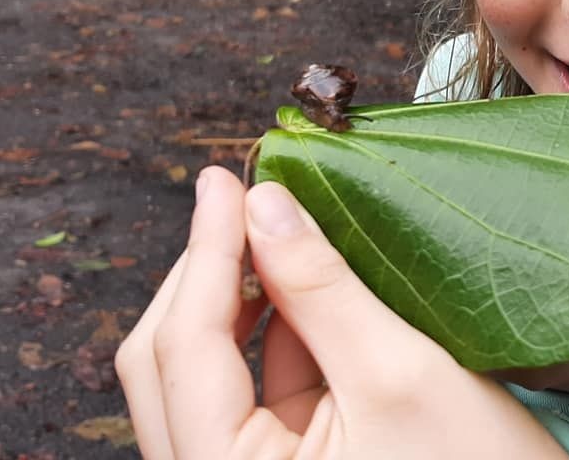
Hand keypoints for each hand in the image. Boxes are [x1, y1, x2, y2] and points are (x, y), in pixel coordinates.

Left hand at [116, 167, 568, 459]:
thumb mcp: (400, 373)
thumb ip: (322, 289)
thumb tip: (266, 205)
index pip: (185, 350)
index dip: (205, 254)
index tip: (222, 182)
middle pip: (168, 363)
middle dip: (204, 275)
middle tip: (237, 199)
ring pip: (204, 371)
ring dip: (237, 298)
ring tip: (273, 230)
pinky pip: (251, 387)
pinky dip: (272, 330)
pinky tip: (299, 279)